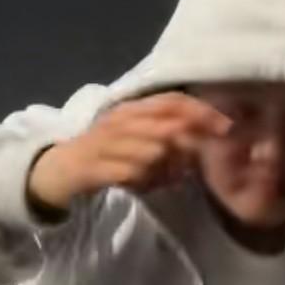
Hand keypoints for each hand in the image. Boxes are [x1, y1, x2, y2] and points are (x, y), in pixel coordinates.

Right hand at [29, 94, 232, 213]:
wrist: (57, 170)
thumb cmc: (105, 154)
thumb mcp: (137, 140)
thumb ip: (168, 137)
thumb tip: (205, 142)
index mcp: (130, 109)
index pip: (170, 101)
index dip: (200, 110)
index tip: (226, 125)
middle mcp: (118, 120)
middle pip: (162, 122)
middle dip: (191, 135)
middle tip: (210, 149)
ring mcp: (103, 143)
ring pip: (147, 148)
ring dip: (169, 163)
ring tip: (177, 173)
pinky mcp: (91, 168)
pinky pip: (125, 172)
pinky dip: (143, 178)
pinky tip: (151, 184)